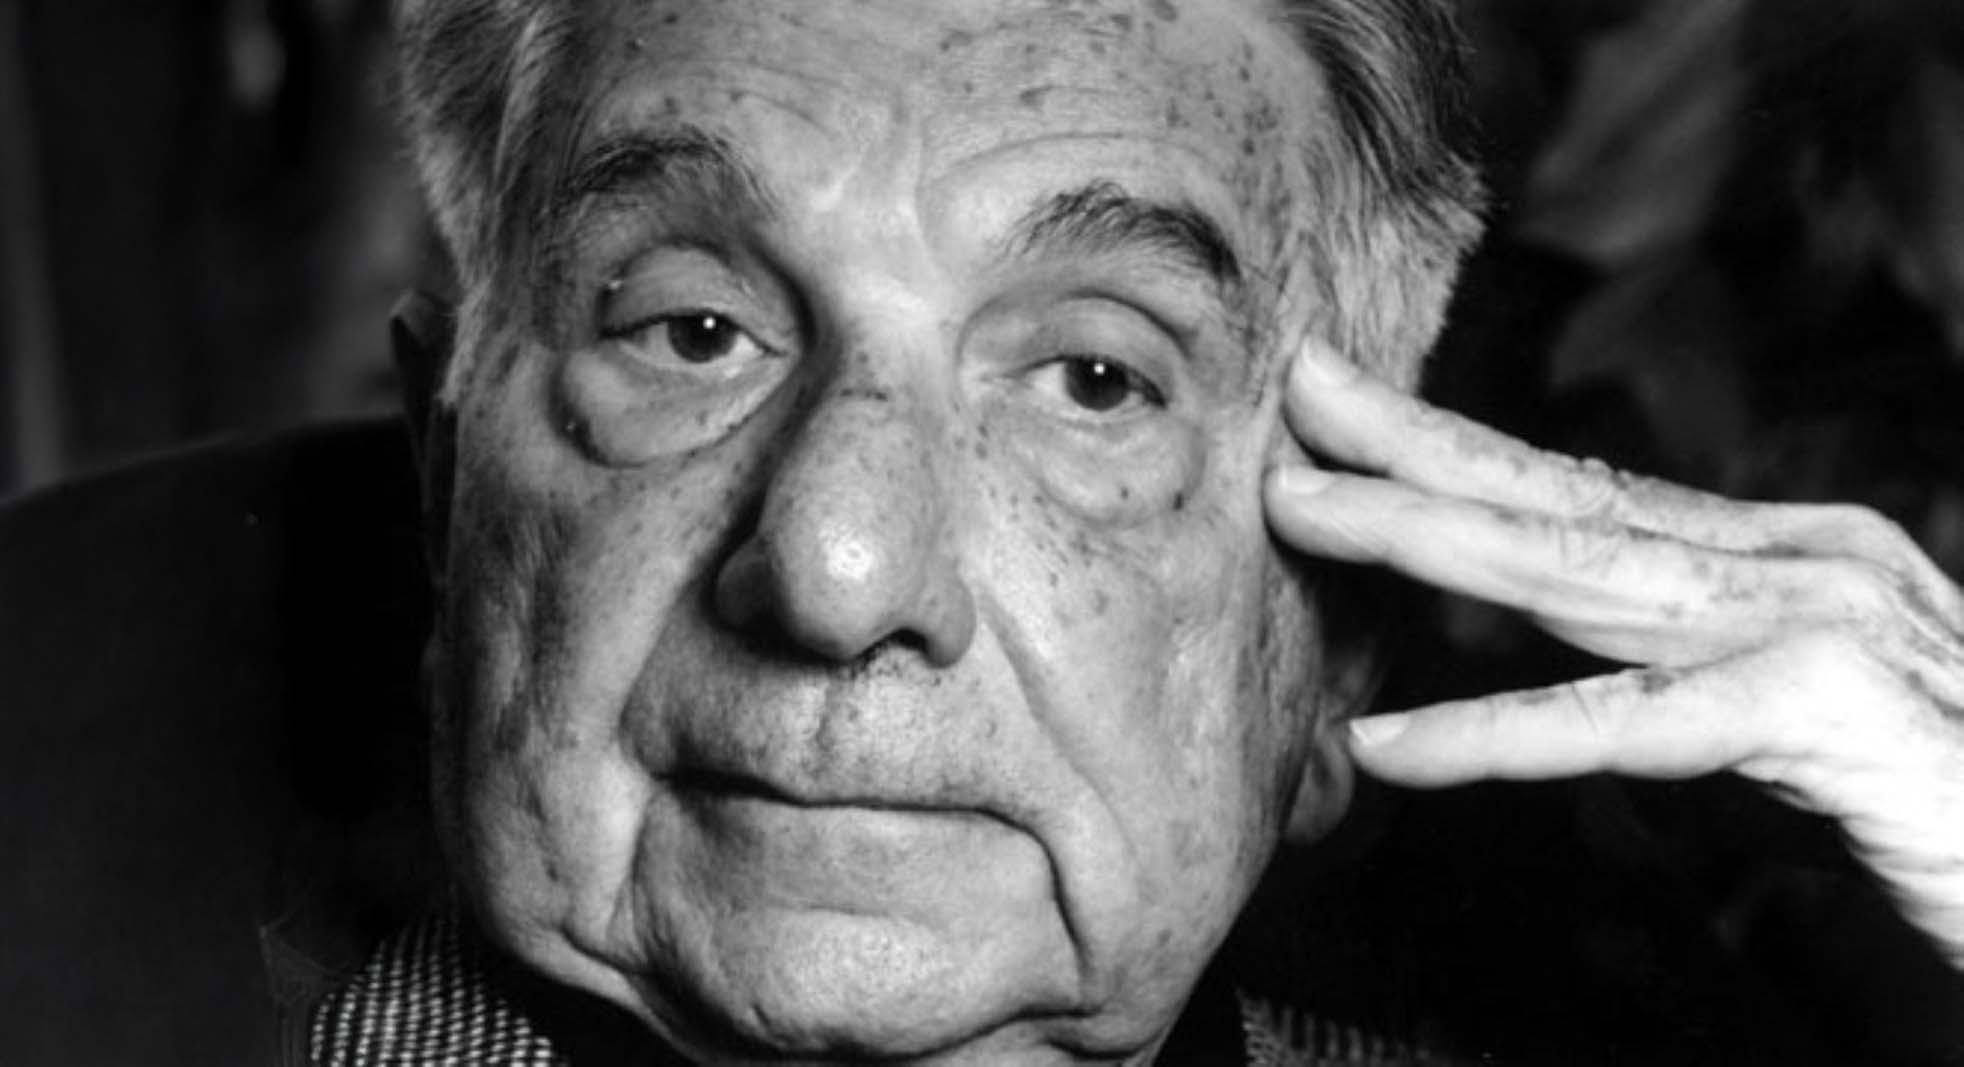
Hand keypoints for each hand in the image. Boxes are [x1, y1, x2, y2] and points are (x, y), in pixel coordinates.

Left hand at [1264, 339, 1963, 967]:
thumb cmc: (1944, 800)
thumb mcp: (1794, 714)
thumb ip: (1690, 670)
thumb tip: (1582, 653)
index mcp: (1777, 558)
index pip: (1583, 492)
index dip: (1453, 449)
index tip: (1339, 409)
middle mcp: (1794, 564)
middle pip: (1565, 503)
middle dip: (1414, 450)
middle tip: (1292, 396)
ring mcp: (1817, 624)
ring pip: (1580, 579)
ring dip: (1424, 542)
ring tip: (1299, 511)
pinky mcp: (1829, 713)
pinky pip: (1632, 729)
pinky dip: (1501, 738)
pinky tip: (1389, 743)